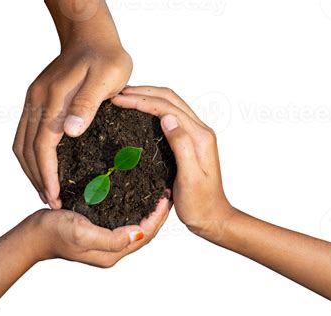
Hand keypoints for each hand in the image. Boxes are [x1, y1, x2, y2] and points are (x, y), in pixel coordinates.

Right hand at [13, 40, 131, 208]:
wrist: (90, 37)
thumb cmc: (106, 58)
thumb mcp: (106, 78)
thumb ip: (87, 104)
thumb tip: (69, 131)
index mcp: (53, 98)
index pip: (43, 145)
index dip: (47, 174)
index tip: (54, 197)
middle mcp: (37, 101)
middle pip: (27, 148)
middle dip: (37, 178)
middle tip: (50, 202)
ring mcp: (34, 100)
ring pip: (21, 143)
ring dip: (30, 169)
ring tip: (45, 191)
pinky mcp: (36, 100)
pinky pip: (25, 133)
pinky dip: (30, 155)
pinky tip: (41, 168)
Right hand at [28, 195, 170, 267]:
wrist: (33, 234)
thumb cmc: (53, 233)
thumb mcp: (82, 234)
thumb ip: (111, 238)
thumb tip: (140, 232)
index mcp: (111, 253)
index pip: (145, 234)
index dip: (158, 216)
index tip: (166, 196)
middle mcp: (112, 248)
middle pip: (144, 231)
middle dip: (157, 213)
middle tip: (165, 191)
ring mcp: (106, 240)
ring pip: (135, 226)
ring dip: (147, 210)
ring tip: (155, 192)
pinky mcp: (99, 229)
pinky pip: (123, 219)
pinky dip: (132, 207)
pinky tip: (134, 194)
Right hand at [111, 86, 234, 237]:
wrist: (213, 217)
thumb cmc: (200, 204)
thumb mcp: (190, 179)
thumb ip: (182, 146)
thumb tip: (167, 118)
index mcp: (199, 137)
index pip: (167, 108)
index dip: (141, 100)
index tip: (119, 100)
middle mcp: (200, 131)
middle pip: (169, 99)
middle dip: (142, 92)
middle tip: (117, 94)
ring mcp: (195, 134)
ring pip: (170, 103)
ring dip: (148, 96)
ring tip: (125, 97)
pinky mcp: (190, 140)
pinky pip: (170, 114)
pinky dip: (153, 107)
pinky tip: (140, 111)